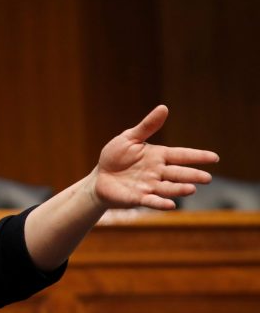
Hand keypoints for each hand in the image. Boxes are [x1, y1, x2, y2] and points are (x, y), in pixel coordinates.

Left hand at [93, 105, 218, 209]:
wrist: (99, 177)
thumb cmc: (115, 156)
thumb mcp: (129, 138)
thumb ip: (147, 126)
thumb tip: (164, 107)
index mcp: (158, 156)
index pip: (181, 155)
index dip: (197, 156)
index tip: (214, 157)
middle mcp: (157, 172)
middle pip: (178, 173)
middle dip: (192, 175)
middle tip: (207, 178)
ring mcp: (149, 186)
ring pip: (168, 188)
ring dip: (179, 189)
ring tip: (191, 189)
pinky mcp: (138, 197)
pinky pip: (151, 201)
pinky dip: (161, 203)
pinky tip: (171, 205)